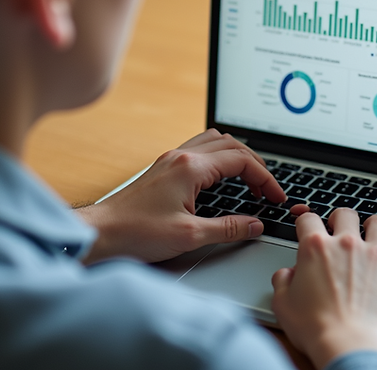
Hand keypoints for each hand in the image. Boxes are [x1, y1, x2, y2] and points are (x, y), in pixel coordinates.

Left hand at [76, 128, 285, 263]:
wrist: (100, 233)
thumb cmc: (136, 233)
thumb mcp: (190, 236)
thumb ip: (229, 228)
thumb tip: (255, 224)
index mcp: (190, 168)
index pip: (241, 160)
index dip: (266, 178)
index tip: (276, 198)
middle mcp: (181, 156)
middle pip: (232, 145)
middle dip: (256, 165)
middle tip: (268, 190)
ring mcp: (170, 159)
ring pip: (215, 141)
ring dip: (238, 156)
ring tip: (250, 180)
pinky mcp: (163, 167)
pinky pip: (200, 149)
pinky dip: (219, 158)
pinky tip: (222, 177)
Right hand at [271, 208, 376, 368]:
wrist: (349, 345)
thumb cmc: (316, 328)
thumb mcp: (283, 304)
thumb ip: (282, 282)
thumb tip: (286, 275)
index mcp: (316, 248)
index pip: (308, 219)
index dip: (305, 222)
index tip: (307, 228)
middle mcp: (347, 245)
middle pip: (346, 214)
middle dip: (340, 219)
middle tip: (339, 230)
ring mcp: (376, 256)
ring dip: (374, 227)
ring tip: (372, 235)